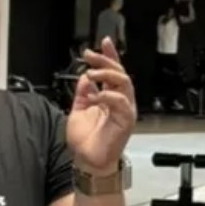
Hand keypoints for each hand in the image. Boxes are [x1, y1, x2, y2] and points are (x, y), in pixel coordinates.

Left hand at [67, 38, 136, 173]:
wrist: (87, 162)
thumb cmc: (85, 142)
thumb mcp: (78, 111)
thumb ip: (82, 94)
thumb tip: (84, 77)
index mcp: (109, 97)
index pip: (112, 72)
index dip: (109, 56)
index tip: (103, 43)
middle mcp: (119, 101)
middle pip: (119, 72)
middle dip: (106, 61)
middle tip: (91, 55)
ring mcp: (124, 109)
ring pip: (124, 82)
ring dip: (107, 75)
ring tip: (91, 74)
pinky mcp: (126, 119)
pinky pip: (121, 101)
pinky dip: (108, 95)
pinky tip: (95, 96)